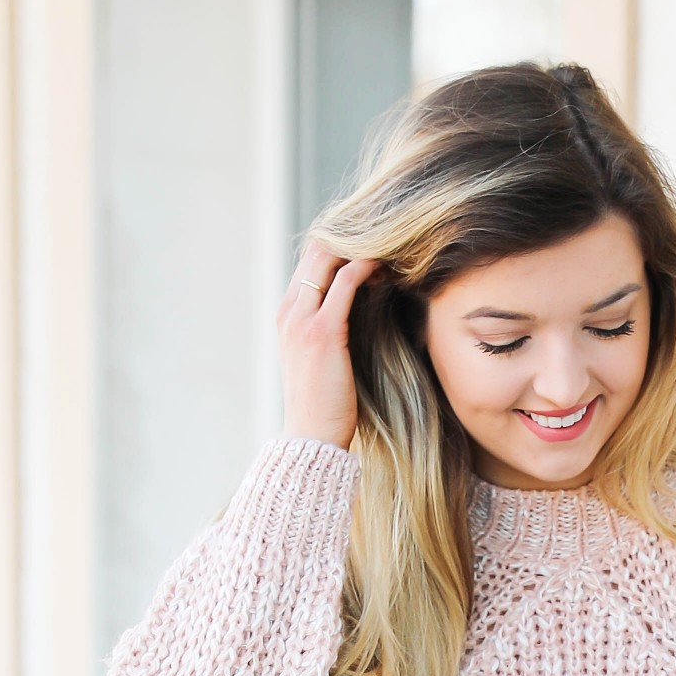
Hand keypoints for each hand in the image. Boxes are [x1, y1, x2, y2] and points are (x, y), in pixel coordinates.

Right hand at [277, 236, 375, 449]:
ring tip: (389, 248)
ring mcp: (302, 320)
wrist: (311, 437)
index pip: (309, 263)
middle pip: (316, 252)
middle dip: (350, 239)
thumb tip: (355, 316)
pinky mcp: (323, 331)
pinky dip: (365, 266)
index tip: (371, 246)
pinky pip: (344, 282)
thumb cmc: (322, 405)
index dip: (339, 247)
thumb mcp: (318, 360)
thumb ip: (327, 331)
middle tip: (385, 238)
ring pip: (327, 259)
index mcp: (286, 316)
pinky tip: (385, 266)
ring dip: (359, 247)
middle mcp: (289, 311)